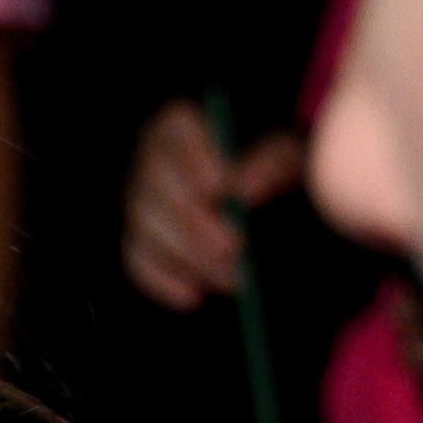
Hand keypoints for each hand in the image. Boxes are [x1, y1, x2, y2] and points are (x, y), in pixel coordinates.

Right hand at [123, 100, 303, 309]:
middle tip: (233, 246)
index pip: (172, 132)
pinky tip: (193, 296)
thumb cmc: (275, 168)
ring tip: (233, 277)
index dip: (191, 159)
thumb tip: (242, 190)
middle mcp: (151, 159)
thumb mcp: (286, 156)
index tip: (221, 187)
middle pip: (153, 186)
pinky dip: (162, 281)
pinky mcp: (140, 240)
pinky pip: (136, 260)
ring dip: (188, 257)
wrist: (267, 203)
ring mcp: (140, 202)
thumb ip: (269, 165)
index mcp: (182, 126)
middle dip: (191, 221)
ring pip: (145, 228)